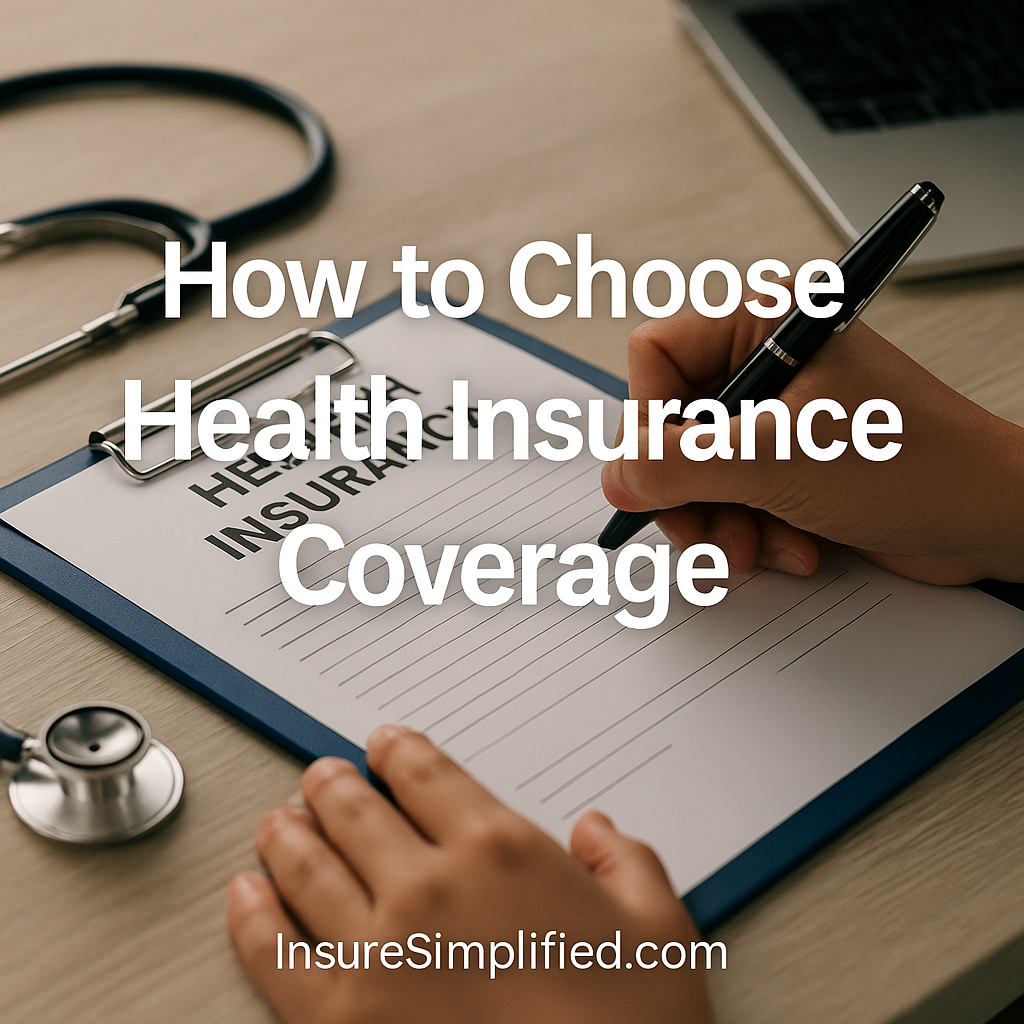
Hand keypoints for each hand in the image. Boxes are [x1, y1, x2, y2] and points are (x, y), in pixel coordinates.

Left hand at [226, 726, 714, 1023]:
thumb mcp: (660, 932)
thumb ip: (627, 863)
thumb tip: (598, 831)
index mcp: (501, 849)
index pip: (425, 771)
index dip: (396, 750)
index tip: (385, 747)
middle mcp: (430, 886)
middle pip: (354, 807)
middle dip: (332, 783)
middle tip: (323, 777)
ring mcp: (378, 951)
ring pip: (306, 864)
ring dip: (285, 833)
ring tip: (277, 822)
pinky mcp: (341, 1020)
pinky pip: (271, 951)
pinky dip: (250, 915)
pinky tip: (244, 895)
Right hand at [601, 305, 1023, 584]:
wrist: (988, 520)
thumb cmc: (912, 464)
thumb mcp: (775, 460)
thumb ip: (678, 465)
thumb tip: (616, 476)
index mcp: (764, 324)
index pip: (656, 355)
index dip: (647, 420)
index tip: (657, 474)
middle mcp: (765, 363)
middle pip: (670, 423)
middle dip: (686, 490)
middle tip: (704, 530)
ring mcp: (776, 416)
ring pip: (695, 470)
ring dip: (718, 522)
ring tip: (754, 547)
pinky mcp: (787, 462)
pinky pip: (730, 497)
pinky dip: (748, 532)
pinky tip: (790, 547)